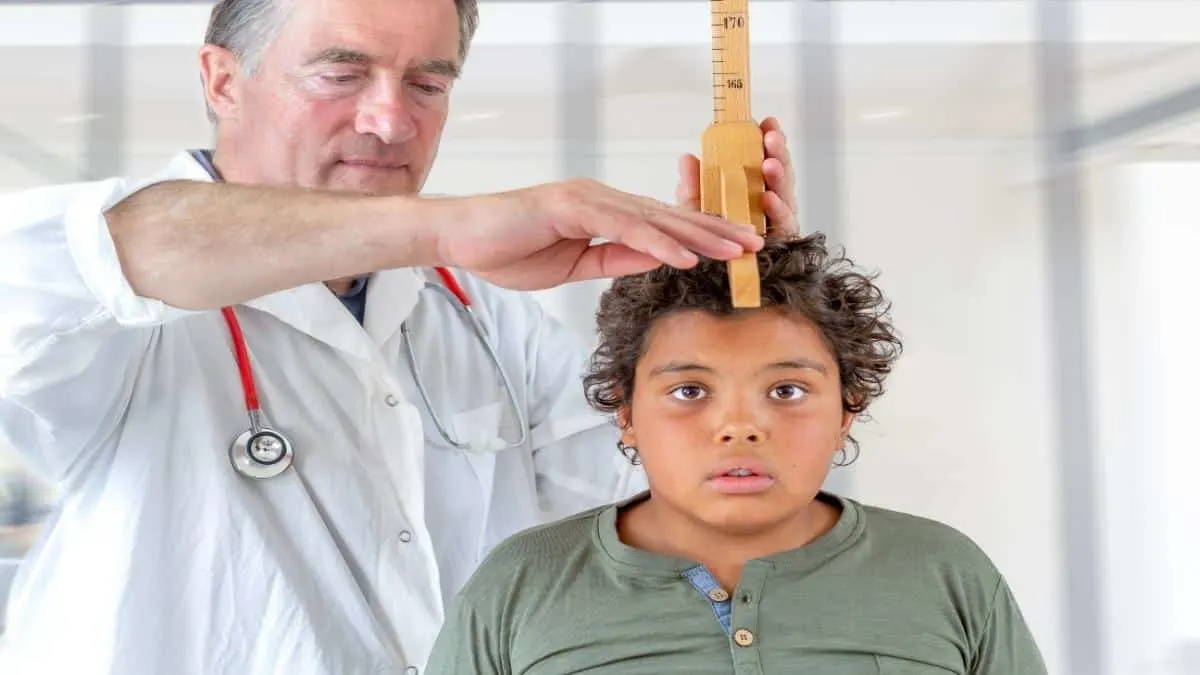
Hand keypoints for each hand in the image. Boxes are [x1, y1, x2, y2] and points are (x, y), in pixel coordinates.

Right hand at [436, 178, 764, 290]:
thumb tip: (655, 261)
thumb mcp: (573, 265)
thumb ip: (613, 259)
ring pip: (656, 219)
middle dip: (716, 230)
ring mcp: (590, 198)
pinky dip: (658, 243)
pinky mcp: (573, 206)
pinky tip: (686, 256)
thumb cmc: (507, 249)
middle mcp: (603, 199)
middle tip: (756, 243)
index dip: (702, 237)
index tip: (735, 252)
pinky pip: (624, 229)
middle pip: (670, 217)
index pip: (663, 226)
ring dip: (699, 235)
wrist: (460, 236)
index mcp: (604, 213)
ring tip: (735, 249)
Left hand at [674, 116, 798, 236]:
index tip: (766, 122)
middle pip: (780, 169)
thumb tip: (687, 157)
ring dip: (779, 176)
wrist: (710, 269)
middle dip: (777, 151)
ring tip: (769, 164)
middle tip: (771, 137)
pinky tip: (769, 198)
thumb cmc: (708, 235)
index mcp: (753, 184)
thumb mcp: (695, 206)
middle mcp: (770, 198)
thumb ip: (693, 184)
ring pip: (785, 192)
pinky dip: (777, 209)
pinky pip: (784, 223)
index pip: (764, 155)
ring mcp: (778, 218)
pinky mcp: (783, 240)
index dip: (767, 138)